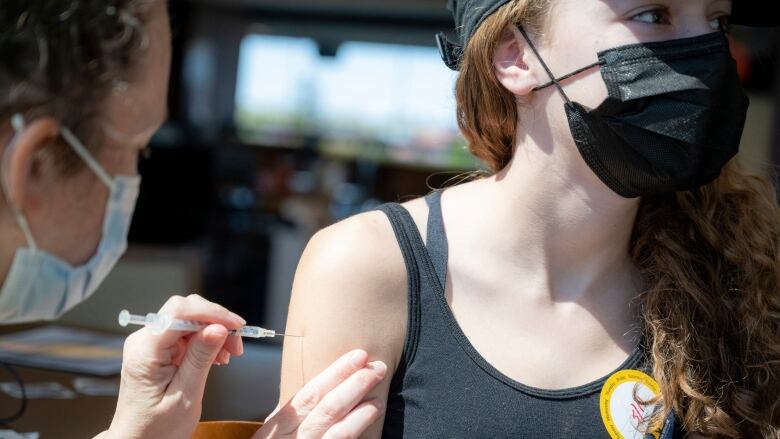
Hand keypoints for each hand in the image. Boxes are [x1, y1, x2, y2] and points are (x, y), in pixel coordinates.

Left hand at [105, 294, 245, 438]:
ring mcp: (150, 344)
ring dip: (214, 332)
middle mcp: (144, 341)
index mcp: (145, 351)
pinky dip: (206, 340)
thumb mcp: (184, 396)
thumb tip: (218, 327)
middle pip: (185, 311)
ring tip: (229, 354)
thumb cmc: (155, 429)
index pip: (179, 312)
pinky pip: (186, 333)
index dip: (211, 313)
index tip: (236, 325)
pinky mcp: (159, 350)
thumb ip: (200, 359)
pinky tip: (217, 357)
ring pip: (189, 320)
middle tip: (236, 345)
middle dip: (216, 322)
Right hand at [255, 349, 386, 438]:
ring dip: (361, 405)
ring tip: (378, 391)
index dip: (335, 372)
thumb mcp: (275, 438)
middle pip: (325, 406)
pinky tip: (371, 414)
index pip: (308, 394)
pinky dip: (357, 428)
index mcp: (275, 431)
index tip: (357, 356)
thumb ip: (292, 418)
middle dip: (354, 382)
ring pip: (336, 427)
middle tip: (377, 367)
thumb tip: (324, 388)